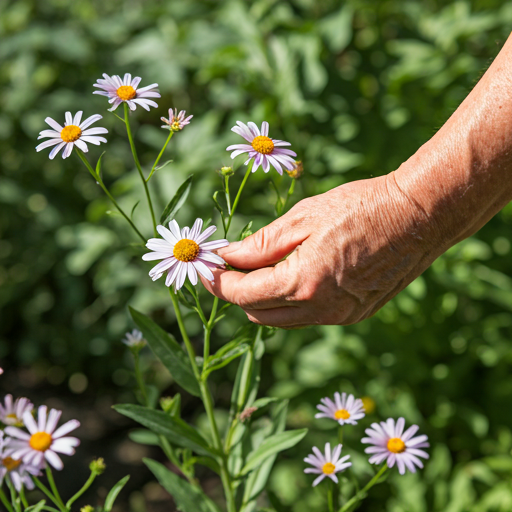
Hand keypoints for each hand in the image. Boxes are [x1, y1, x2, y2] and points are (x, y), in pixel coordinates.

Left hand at [203, 173, 440, 327]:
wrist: (418, 216)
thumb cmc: (360, 207)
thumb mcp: (303, 217)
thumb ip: (260, 244)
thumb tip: (227, 257)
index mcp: (302, 283)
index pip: (243, 295)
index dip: (218, 284)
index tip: (206, 269)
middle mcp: (319, 309)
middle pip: (258, 314)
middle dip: (238, 294)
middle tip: (231, 268)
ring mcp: (340, 316)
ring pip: (283, 321)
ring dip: (263, 301)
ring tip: (258, 271)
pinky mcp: (355, 315)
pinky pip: (308, 318)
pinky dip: (291, 303)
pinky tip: (293, 276)